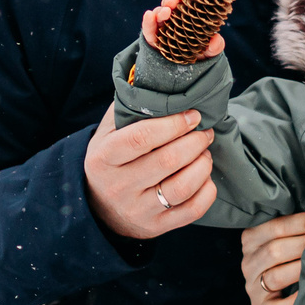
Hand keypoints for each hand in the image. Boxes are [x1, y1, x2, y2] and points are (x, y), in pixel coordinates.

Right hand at [84, 104, 216, 239]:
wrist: (98, 207)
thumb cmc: (111, 160)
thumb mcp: (107, 133)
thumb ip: (129, 107)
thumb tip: (155, 78)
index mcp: (104, 158)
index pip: (142, 137)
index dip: (173, 124)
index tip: (192, 115)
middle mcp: (119, 186)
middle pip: (168, 160)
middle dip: (195, 141)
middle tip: (204, 131)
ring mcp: (138, 210)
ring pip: (183, 186)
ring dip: (203, 164)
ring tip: (205, 152)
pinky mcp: (156, 227)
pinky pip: (192, 209)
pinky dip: (207, 189)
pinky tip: (205, 176)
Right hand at [141, 0, 227, 58]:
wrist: (186, 73)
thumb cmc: (198, 55)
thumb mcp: (209, 52)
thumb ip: (215, 47)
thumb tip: (216, 40)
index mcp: (187, 18)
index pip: (185, 3)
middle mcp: (173, 20)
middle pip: (169, 6)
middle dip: (170, 1)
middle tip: (174, 2)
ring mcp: (161, 29)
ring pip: (158, 15)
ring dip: (160, 11)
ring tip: (165, 12)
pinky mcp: (152, 39)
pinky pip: (148, 29)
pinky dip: (147, 22)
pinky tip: (149, 15)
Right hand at [240, 211, 304, 304]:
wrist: (268, 288)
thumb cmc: (284, 255)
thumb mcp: (280, 236)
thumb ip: (294, 226)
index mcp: (250, 239)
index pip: (277, 227)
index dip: (302, 223)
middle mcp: (248, 263)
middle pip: (275, 251)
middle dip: (304, 245)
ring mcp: (252, 287)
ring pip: (276, 276)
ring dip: (302, 270)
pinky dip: (295, 302)